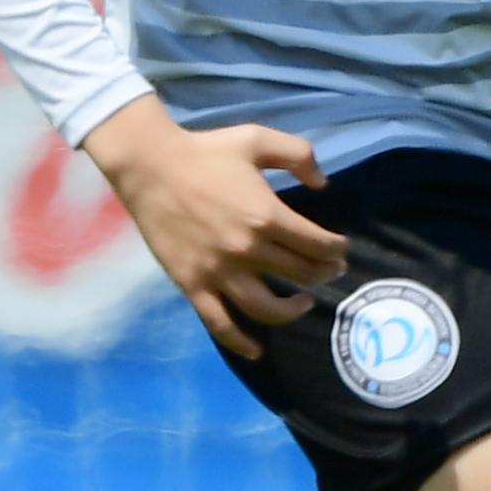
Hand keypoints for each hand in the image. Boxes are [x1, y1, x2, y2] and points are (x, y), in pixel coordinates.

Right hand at [86, 100, 347, 358]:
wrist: (150, 166)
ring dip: (293, 310)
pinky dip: (240, 343)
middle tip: (330, 270)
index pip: (318, 245)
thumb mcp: (257, 139)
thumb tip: (322, 184)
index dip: (336, 250)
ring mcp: (219, 272)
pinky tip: (257, 350)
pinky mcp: (193, 285)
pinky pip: (220, 324)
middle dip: (324, 273)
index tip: (340, 249)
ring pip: (267, 308)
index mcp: (267, 216)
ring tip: (303, 302)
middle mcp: (247, 250)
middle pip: (301, 275)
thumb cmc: (206, 151)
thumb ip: (299, 155)